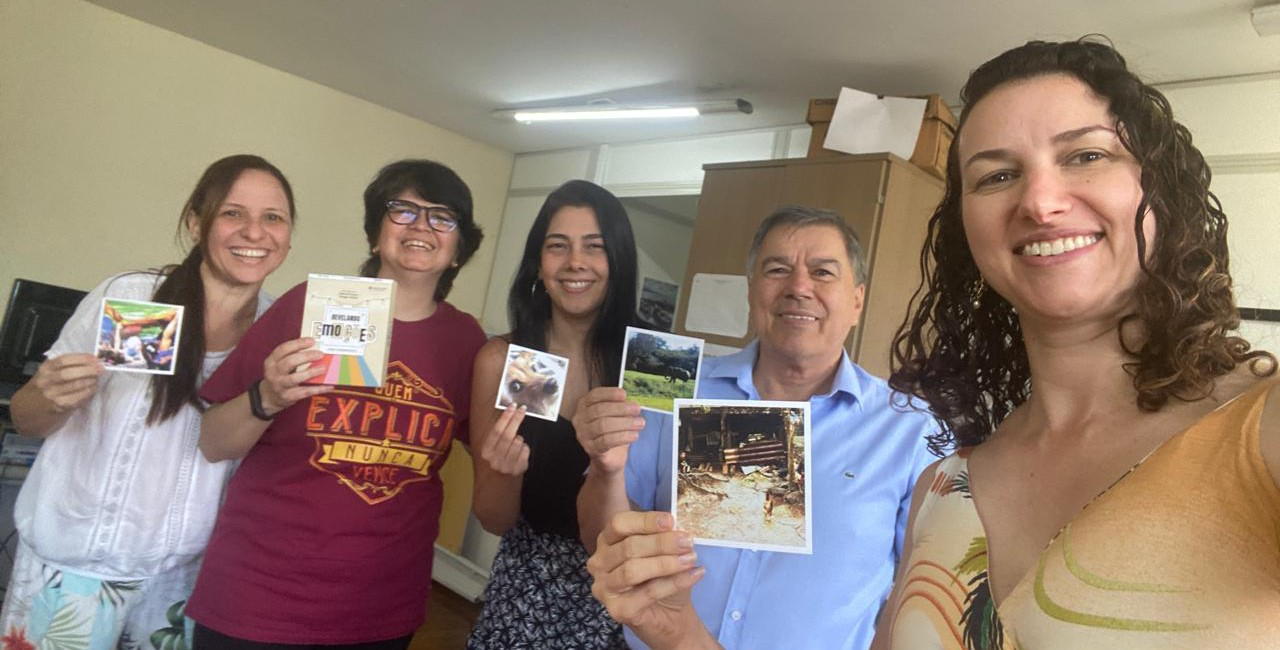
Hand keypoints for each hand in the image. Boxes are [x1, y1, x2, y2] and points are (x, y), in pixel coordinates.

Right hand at [29, 354, 102, 413]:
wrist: (25, 413)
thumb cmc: (40, 392)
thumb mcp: (45, 376)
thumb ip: (61, 369)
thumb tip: (89, 362)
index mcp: (44, 369)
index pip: (64, 360)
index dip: (82, 358)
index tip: (96, 358)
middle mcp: (46, 381)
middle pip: (70, 373)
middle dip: (88, 370)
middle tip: (101, 369)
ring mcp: (51, 395)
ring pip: (75, 386)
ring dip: (90, 382)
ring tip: (97, 380)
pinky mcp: (58, 407)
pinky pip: (77, 399)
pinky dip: (87, 393)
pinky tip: (92, 390)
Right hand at [259, 338, 331, 413]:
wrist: (268, 397)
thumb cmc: (279, 376)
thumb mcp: (279, 364)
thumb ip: (292, 355)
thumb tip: (314, 347)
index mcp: (271, 361)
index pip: (283, 349)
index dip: (298, 344)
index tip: (311, 341)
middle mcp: (273, 373)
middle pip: (289, 362)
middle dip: (306, 357)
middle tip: (320, 354)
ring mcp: (280, 386)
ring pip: (295, 378)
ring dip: (310, 372)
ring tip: (323, 368)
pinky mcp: (288, 397)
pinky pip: (304, 392)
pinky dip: (318, 389)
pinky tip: (328, 386)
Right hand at [480, 405, 529, 475]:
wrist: (501, 480)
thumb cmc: (498, 457)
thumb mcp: (492, 447)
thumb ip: (497, 433)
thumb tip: (507, 412)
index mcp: (486, 451)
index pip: (496, 431)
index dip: (505, 418)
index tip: (512, 407)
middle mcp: (494, 460)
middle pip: (508, 435)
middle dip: (516, 420)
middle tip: (522, 409)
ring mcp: (506, 466)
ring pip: (518, 443)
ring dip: (519, 438)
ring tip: (516, 441)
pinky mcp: (518, 470)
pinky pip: (525, 451)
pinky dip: (525, 447)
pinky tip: (520, 450)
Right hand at [573, 387, 644, 473]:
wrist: (610, 456)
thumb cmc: (613, 431)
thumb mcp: (617, 415)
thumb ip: (621, 407)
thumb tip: (632, 403)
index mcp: (584, 406)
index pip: (594, 395)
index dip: (609, 394)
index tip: (624, 394)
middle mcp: (580, 419)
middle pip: (599, 410)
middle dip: (620, 409)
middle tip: (637, 409)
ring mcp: (583, 435)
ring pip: (603, 425)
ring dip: (624, 423)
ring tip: (640, 423)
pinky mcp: (591, 449)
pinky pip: (606, 441)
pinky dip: (623, 437)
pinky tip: (634, 435)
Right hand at [587, 511, 709, 648]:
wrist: (670, 615)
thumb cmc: (663, 577)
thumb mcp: (663, 551)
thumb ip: (664, 537)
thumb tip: (677, 528)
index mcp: (607, 542)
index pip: (619, 524)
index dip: (645, 521)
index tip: (671, 521)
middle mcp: (599, 563)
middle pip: (628, 547)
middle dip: (662, 543)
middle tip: (688, 541)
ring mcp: (604, 588)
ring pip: (633, 570)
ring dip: (666, 563)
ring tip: (691, 559)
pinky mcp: (617, 610)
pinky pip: (648, 593)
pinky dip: (674, 583)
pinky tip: (693, 575)